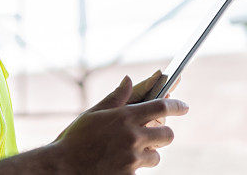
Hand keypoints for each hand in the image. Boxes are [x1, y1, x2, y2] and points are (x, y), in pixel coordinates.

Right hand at [52, 76, 188, 174]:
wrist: (63, 168)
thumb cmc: (75, 139)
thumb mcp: (94, 114)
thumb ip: (116, 97)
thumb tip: (129, 79)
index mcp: (124, 116)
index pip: (161, 107)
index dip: (176, 106)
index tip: (183, 106)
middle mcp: (132, 136)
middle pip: (167, 135)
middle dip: (164, 134)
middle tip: (156, 135)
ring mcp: (132, 158)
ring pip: (156, 156)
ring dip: (148, 154)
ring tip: (130, 153)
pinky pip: (142, 170)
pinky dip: (134, 168)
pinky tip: (119, 164)